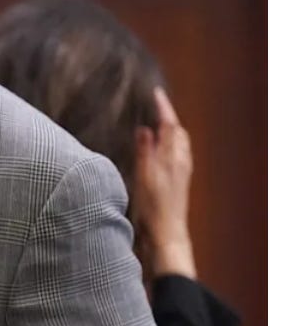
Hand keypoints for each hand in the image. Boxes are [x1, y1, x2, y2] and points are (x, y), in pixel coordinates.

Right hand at [134, 87, 195, 278]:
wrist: (167, 232)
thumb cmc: (155, 207)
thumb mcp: (145, 176)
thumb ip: (146, 151)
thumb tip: (146, 129)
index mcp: (174, 157)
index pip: (171, 125)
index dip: (163, 108)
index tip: (156, 93)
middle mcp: (181, 161)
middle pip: (178, 132)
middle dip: (168, 117)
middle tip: (154, 107)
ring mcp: (181, 171)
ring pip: (178, 143)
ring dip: (168, 131)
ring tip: (154, 124)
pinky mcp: (177, 180)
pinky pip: (175, 153)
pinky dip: (167, 144)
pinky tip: (156, 150)